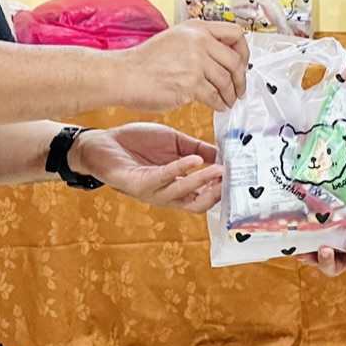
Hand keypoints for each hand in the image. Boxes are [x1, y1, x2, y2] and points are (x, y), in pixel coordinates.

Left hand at [74, 123, 224, 212]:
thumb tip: (223, 153)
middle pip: (199, 204)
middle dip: (218, 193)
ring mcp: (152, 191)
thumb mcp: (174, 143)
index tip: (242, 177)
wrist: (102, 142)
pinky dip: (181, 169)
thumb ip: (198, 149)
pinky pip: (163, 179)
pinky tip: (195, 159)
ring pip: (184, 194)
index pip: (206, 195)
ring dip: (204, 183)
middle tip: (234, 180)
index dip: (224, 189)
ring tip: (220, 170)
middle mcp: (167, 194)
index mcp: (178, 185)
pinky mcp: (137, 183)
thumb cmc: (137, 143)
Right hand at [116, 21, 248, 111]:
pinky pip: (215, 96)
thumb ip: (199, 44)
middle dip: (240, 79)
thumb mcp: (175, 39)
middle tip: (239, 89)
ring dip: (230, 94)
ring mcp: (196, 62)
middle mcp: (199, 41)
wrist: (126, 75)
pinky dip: (220, 103)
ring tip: (229, 100)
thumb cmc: (145, 61)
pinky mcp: (191, 83)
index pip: (235, 33)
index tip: (242, 64)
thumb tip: (221, 59)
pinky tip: (218, 106)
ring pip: (226, 80)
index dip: (243, 51)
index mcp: (196, 28)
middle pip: (235, 61)